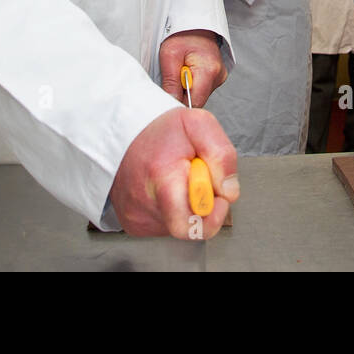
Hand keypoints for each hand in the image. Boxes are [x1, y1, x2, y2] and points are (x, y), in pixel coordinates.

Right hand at [109, 107, 238, 239]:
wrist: (125, 132)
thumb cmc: (161, 130)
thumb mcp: (200, 125)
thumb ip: (221, 155)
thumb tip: (229, 191)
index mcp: (162, 179)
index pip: (193, 223)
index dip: (214, 212)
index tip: (219, 196)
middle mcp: (145, 204)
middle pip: (189, 228)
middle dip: (203, 208)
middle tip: (199, 185)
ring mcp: (137, 217)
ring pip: (179, 226)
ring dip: (188, 206)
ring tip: (178, 181)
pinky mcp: (133, 224)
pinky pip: (165, 226)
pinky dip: (173, 210)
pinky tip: (167, 189)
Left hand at [160, 30, 225, 105]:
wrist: (195, 24)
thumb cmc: (183, 35)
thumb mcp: (170, 55)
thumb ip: (170, 82)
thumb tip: (170, 102)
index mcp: (208, 71)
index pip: (194, 103)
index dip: (179, 102)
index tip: (168, 96)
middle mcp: (218, 76)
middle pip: (197, 101)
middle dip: (181, 95)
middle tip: (173, 78)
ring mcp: (219, 78)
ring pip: (199, 96)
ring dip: (186, 89)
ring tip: (181, 72)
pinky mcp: (217, 78)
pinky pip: (202, 89)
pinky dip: (192, 85)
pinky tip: (188, 72)